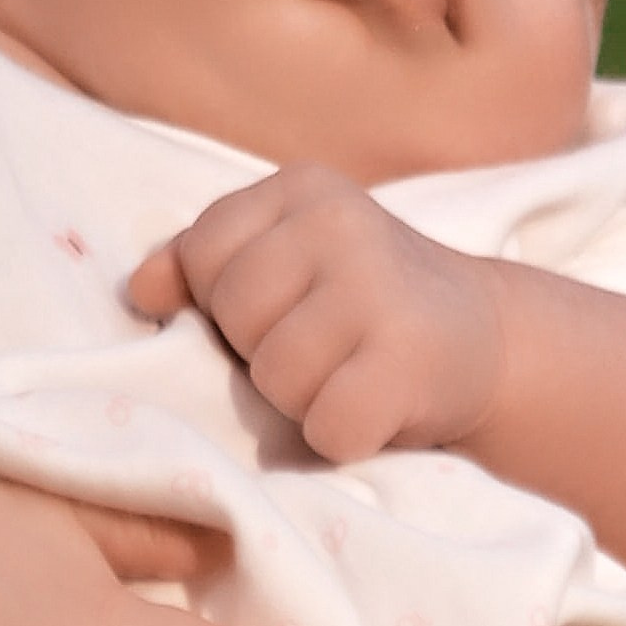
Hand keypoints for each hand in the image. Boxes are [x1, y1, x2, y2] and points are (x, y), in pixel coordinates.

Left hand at [129, 165, 504, 463]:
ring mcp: (380, 286)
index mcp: (302, 189)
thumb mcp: (284, 263)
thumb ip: (204, 266)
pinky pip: (326, 425)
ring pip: (276, 377)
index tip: (287, 308)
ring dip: (304, 401)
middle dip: (265, 353)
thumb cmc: (359, 308)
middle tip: (326, 349)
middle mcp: (343, 222)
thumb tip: (141, 290)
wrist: (485, 340)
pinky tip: (378, 408)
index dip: (228, 304)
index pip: (202, 256)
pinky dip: (343, 436)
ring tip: (350, 375)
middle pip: (236, 316)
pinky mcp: (409, 358)